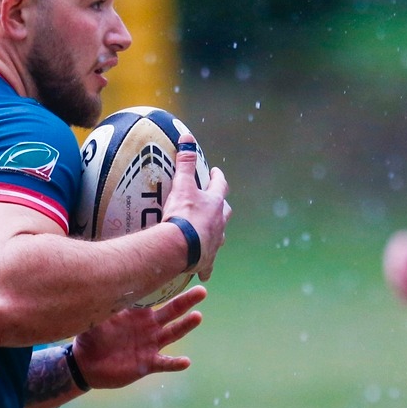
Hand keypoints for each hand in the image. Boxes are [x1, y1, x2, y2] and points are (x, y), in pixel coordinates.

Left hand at [73, 285, 205, 389]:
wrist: (86, 364)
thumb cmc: (91, 338)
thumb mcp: (94, 318)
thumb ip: (99, 304)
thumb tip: (95, 284)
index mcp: (137, 313)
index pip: (155, 297)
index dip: (166, 287)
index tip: (178, 273)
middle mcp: (148, 327)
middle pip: (172, 312)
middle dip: (186, 302)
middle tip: (202, 291)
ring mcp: (150, 345)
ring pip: (172, 334)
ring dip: (185, 326)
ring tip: (198, 317)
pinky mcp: (148, 364)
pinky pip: (165, 363)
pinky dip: (175, 363)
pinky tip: (186, 361)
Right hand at [162, 141, 229, 279]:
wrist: (180, 247)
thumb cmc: (182, 215)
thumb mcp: (182, 185)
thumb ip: (184, 162)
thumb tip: (187, 137)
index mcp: (214, 203)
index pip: (220, 185)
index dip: (217, 177)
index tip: (215, 172)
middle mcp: (219, 222)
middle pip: (225, 211)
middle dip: (221, 206)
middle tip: (214, 202)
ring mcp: (215, 242)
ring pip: (220, 235)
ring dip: (216, 232)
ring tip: (209, 232)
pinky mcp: (207, 260)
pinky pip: (208, 264)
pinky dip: (205, 265)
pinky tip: (203, 270)